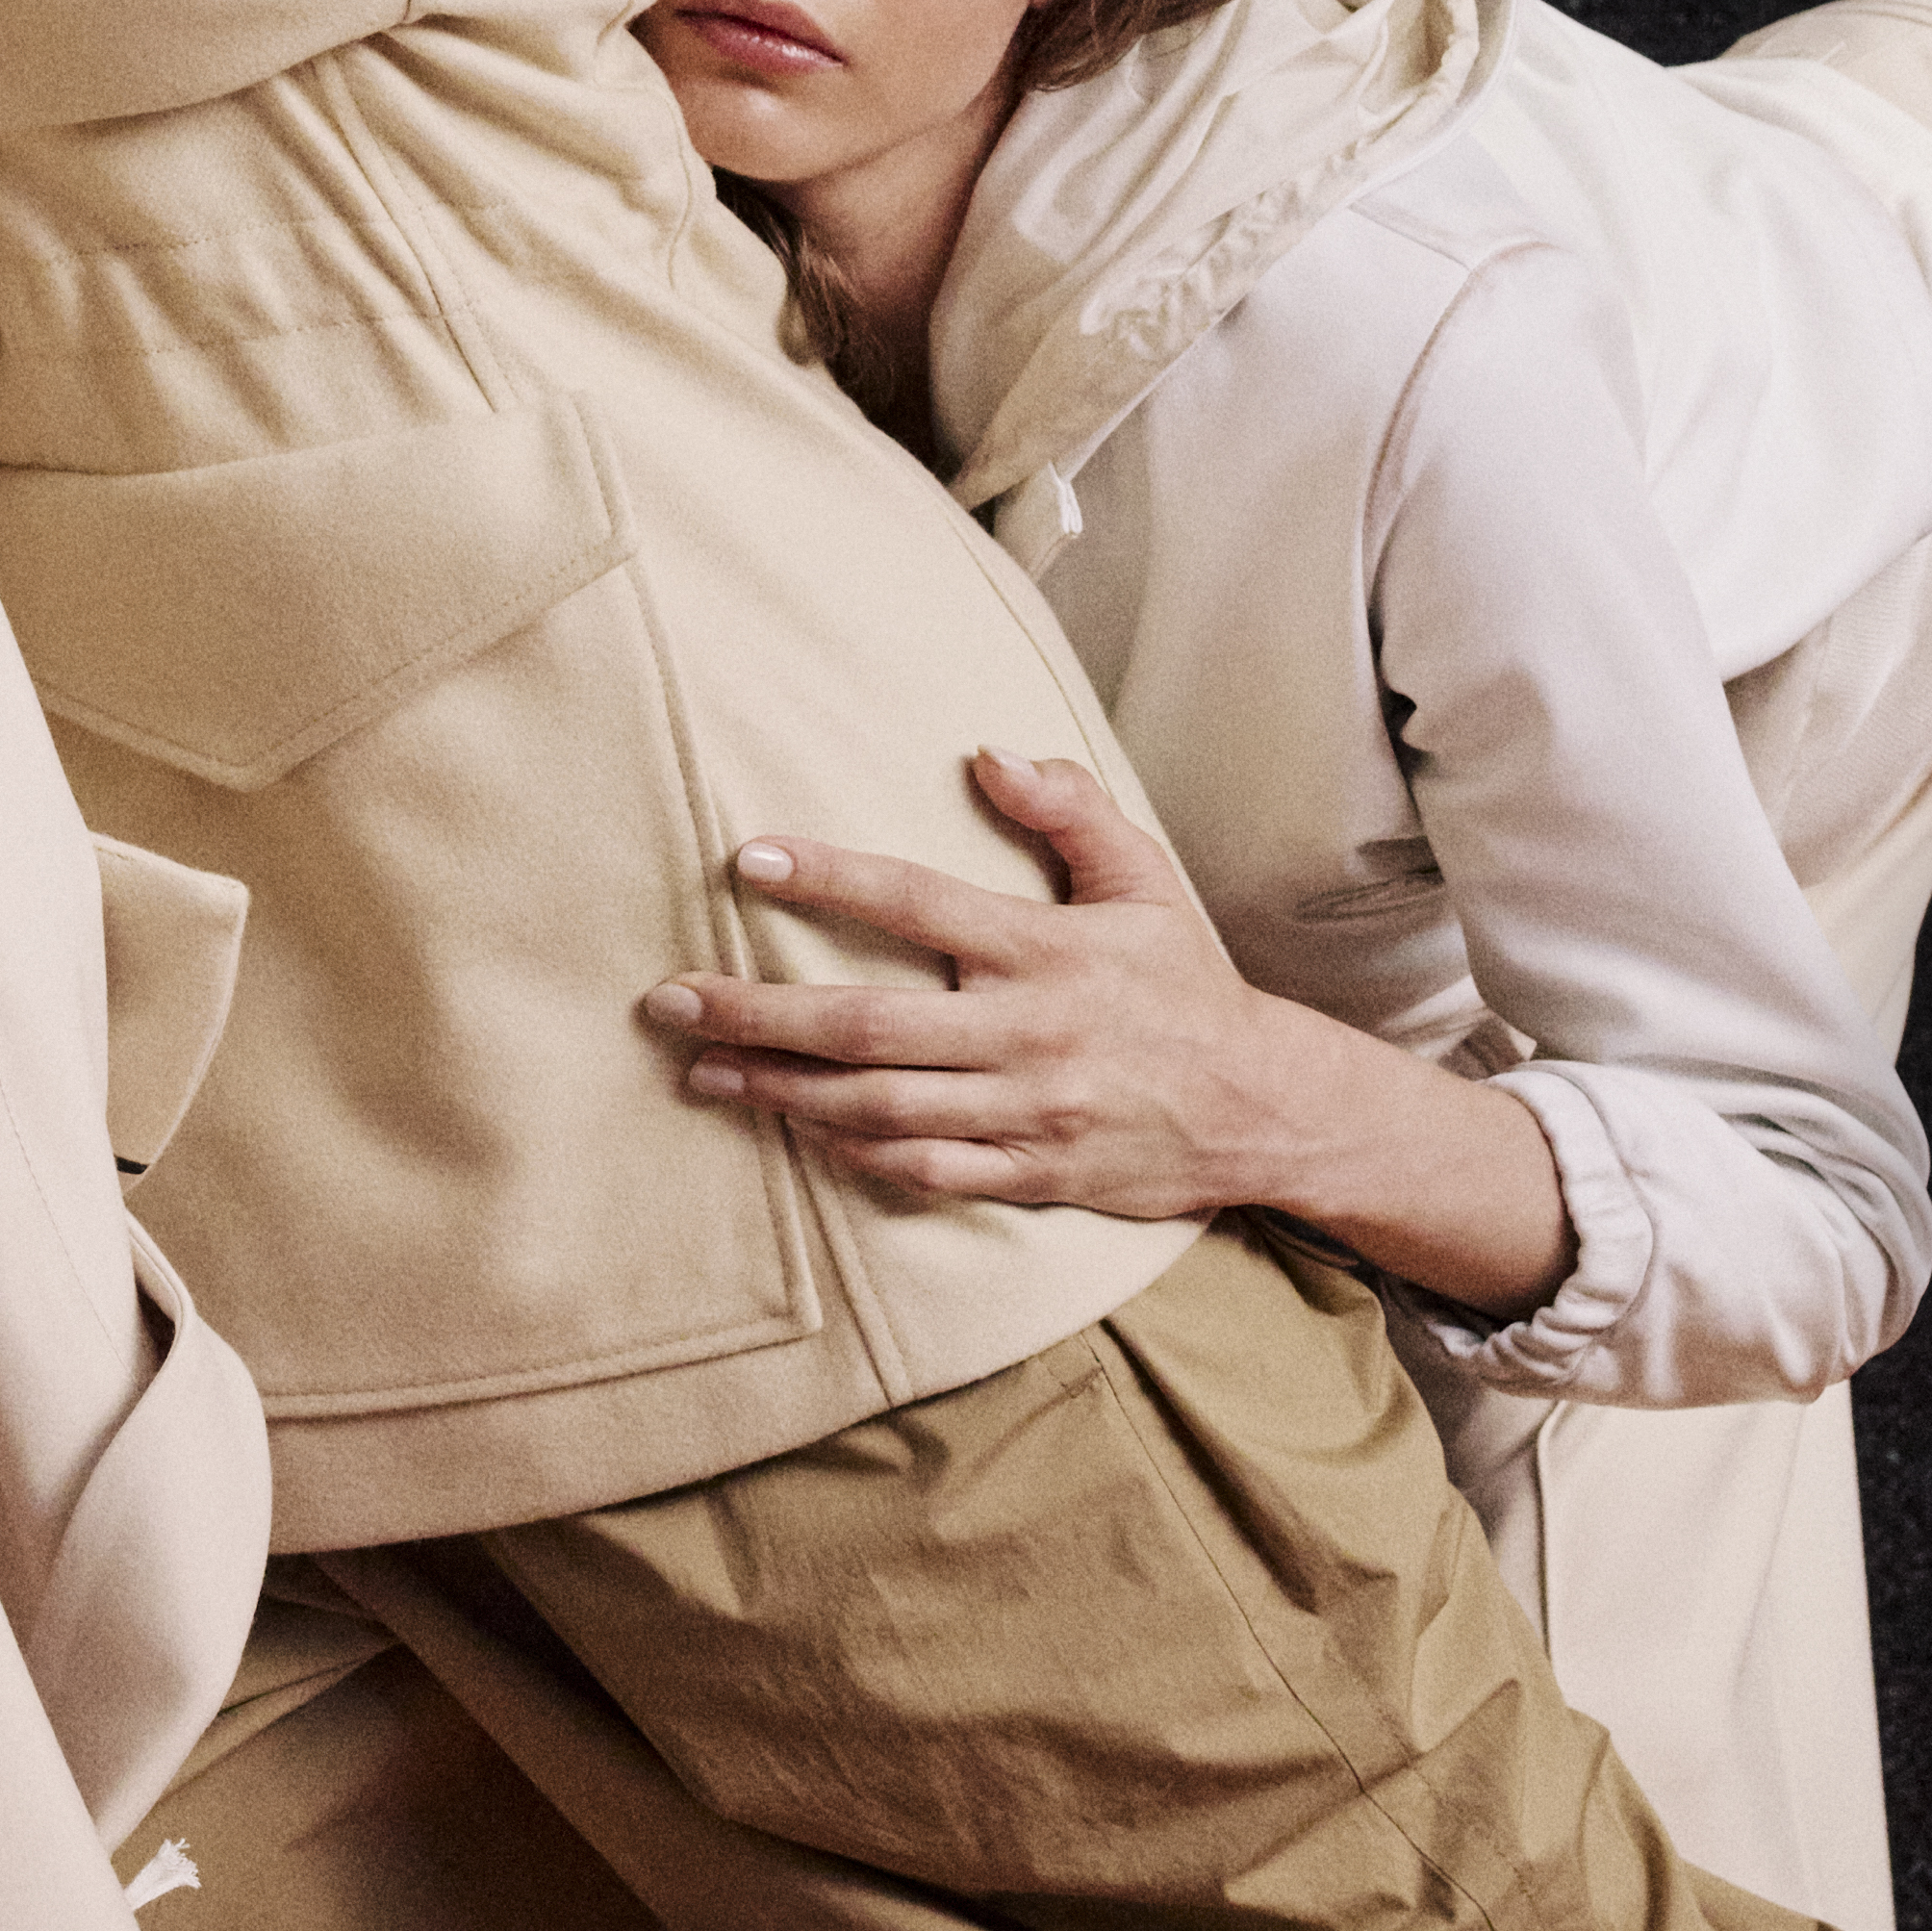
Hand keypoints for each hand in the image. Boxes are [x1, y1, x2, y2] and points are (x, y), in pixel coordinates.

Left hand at [644, 750, 1575, 1311]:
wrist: (1262, 1109)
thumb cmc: (1184, 984)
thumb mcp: (1145, 878)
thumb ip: (1070, 808)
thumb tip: (988, 754)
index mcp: (1049, 951)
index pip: (920, 904)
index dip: (832, 877)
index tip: (749, 858)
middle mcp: (1028, 1036)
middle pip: (869, 1027)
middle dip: (758, 1015)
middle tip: (669, 1002)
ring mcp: (1025, 1115)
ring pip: (877, 1109)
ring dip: (779, 1093)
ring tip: (700, 1073)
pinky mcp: (1029, 1176)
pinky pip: (919, 1172)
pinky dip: (849, 1154)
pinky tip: (792, 1131)